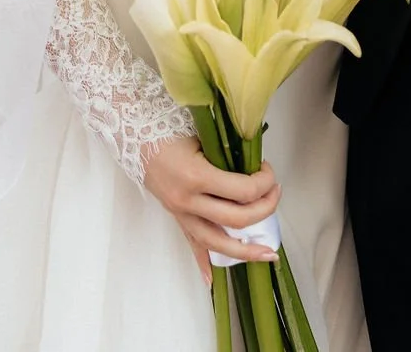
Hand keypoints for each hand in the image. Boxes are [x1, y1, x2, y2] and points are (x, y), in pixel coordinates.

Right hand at [142, 135, 281, 288]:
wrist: (136, 138)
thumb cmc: (170, 131)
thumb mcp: (201, 136)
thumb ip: (226, 154)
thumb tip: (254, 167)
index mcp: (196, 176)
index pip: (243, 190)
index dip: (264, 182)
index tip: (268, 171)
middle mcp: (189, 201)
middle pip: (237, 218)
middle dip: (264, 208)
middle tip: (275, 193)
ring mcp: (182, 214)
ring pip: (218, 242)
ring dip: (246, 251)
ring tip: (268, 255)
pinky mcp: (177, 218)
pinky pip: (192, 245)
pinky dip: (203, 263)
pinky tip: (212, 279)